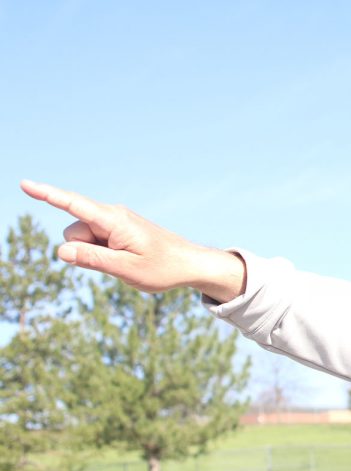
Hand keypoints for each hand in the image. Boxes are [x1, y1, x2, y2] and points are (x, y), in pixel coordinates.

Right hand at [20, 180, 245, 301]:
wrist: (189, 264)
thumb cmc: (162, 268)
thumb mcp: (127, 270)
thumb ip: (93, 260)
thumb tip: (61, 251)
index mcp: (114, 220)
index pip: (73, 205)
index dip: (47, 195)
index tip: (25, 184)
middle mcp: (112, 215)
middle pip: (74, 232)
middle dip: (82, 250)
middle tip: (119, 262)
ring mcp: (114, 222)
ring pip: (82, 240)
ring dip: (95, 254)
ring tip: (127, 260)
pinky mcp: (116, 231)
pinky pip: (95, 243)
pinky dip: (103, 254)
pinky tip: (127, 258)